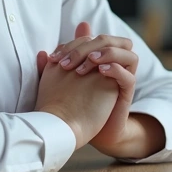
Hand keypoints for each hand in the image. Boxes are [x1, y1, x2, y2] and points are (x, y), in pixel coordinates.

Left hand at [47, 23, 144, 156]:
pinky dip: (117, 70)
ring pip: (127, 52)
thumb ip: (54, 71)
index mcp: (97, 59)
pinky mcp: (125, 94)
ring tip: (90, 60)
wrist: (81, 133)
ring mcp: (121, 78)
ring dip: (108, 52)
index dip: (73, 43)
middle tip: (68, 62)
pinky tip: (101, 71)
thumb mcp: (61, 85)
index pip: (91, 38)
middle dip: (89, 46)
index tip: (53, 58)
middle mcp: (112, 64)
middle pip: (110, 40)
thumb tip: (42, 51)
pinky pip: (129, 77)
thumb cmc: (71, 105)